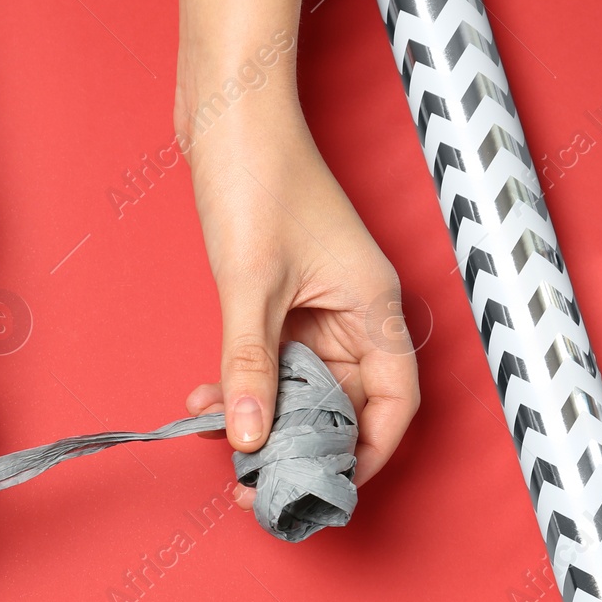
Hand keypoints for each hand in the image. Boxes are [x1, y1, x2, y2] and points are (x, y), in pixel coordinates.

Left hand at [178, 90, 419, 508]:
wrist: (227, 114)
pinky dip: (244, 387)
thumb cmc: (258, 177)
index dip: (369, 452)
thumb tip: (248, 438)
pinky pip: (273, 364)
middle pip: (344, 405)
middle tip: (255, 482)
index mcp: (373, 307)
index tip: (329, 487)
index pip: (394, 400)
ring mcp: (319, 309)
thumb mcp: (250, 286)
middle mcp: (355, 313)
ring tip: (219, 440)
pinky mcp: (284, 301)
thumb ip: (249, 366)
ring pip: (301, 390)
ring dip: (262, 419)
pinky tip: (206, 400)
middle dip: (300, 446)